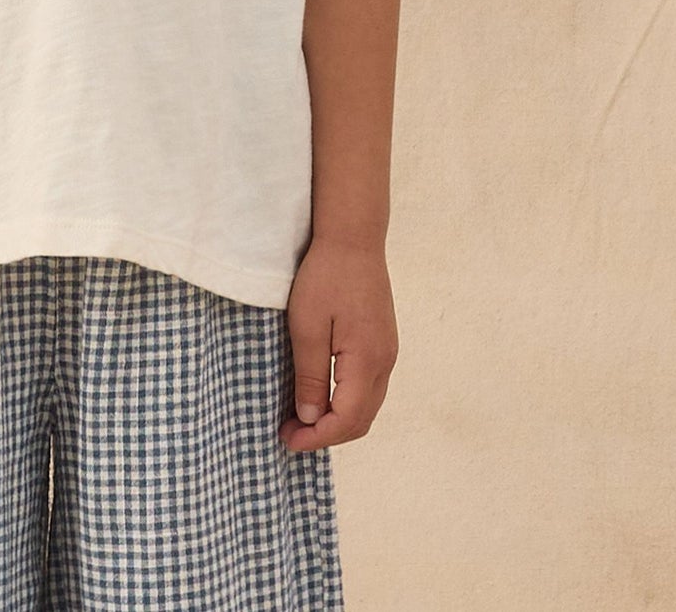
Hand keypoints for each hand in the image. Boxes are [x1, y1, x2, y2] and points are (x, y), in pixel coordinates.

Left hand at [279, 233, 397, 452]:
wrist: (353, 238)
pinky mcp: (383, 341)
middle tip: (290, 432)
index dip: (317, 437)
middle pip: (361, 419)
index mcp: (367, 361)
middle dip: (327, 434)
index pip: (346, 420)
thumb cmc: (325, 276)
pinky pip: (369, 386)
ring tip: (302, 417)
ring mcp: (387, 352)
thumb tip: (310, 418)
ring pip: (368, 405)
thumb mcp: (307, 326)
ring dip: (338, 419)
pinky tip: (322, 394)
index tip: (287, 439)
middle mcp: (384, 362)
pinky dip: (347, 401)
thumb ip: (310, 375)